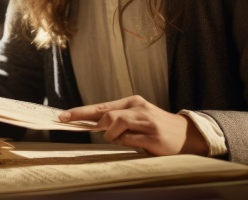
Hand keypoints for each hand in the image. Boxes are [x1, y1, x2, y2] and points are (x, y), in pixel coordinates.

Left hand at [59, 95, 207, 155]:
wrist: (185, 134)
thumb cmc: (155, 126)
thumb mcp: (136, 117)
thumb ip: (117, 119)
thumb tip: (92, 124)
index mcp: (131, 102)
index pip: (100, 107)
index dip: (80, 113)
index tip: (62, 117)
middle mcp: (138, 108)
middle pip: (106, 116)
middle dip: (101, 129)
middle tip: (108, 135)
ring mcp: (146, 122)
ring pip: (116, 127)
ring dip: (115, 137)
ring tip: (127, 139)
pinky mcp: (153, 136)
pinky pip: (130, 142)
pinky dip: (129, 145)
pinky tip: (139, 144)